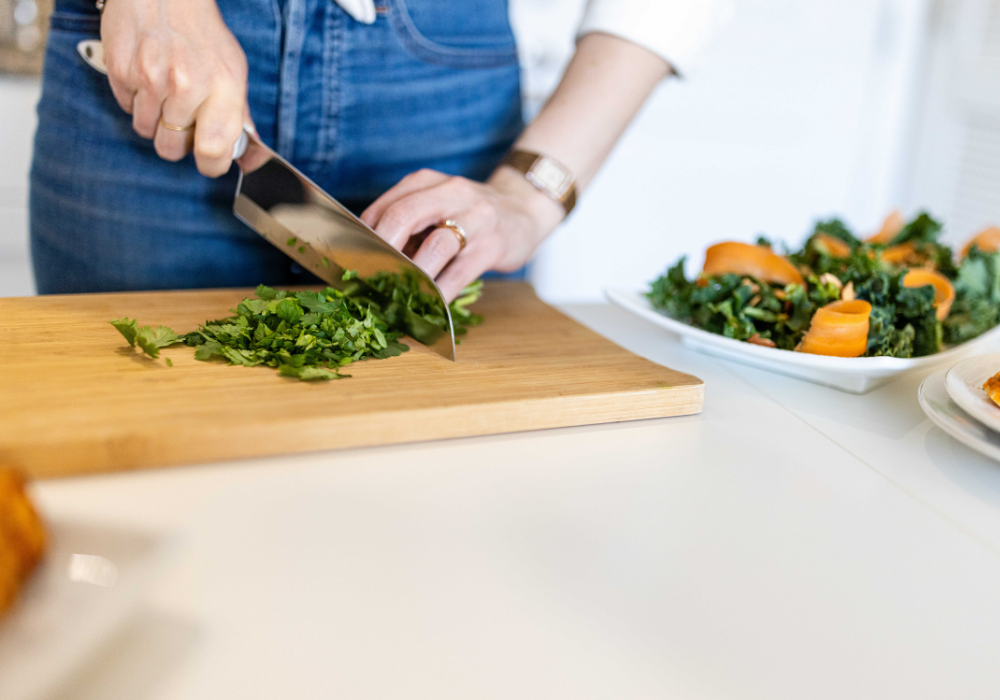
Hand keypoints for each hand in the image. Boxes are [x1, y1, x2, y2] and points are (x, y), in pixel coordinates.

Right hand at [101, 0, 248, 176]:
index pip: (214, 151)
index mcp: (223, 87)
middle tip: (181, 119)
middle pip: (171, 149)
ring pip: (145, 131)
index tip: (210, 161)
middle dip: (175, 142)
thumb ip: (237, 113)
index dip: (211, 165)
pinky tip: (147, 74)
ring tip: (164, 89)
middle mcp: (188, 85)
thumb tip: (242, 155)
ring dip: (153, 118)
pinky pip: (125, 107)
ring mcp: (151, 78)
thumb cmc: (202, 32)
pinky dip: (134, 98)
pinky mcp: (121, 69)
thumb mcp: (233, 69)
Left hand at [360, 167, 564, 300]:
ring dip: (412, 274)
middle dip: (381, 250)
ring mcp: (476, 217)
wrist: (524, 210)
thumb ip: (405, 225)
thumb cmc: (468, 215)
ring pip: (436, 245)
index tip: (350, 263)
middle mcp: (450, 192)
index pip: (385, 206)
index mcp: (426, 182)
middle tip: (367, 278)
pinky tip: (429, 305)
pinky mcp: (493, 244)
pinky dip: (441, 292)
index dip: (363, 236)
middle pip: (404, 216)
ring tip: (396, 295)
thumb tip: (367, 260)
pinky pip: (461, 272)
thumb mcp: (435, 205)